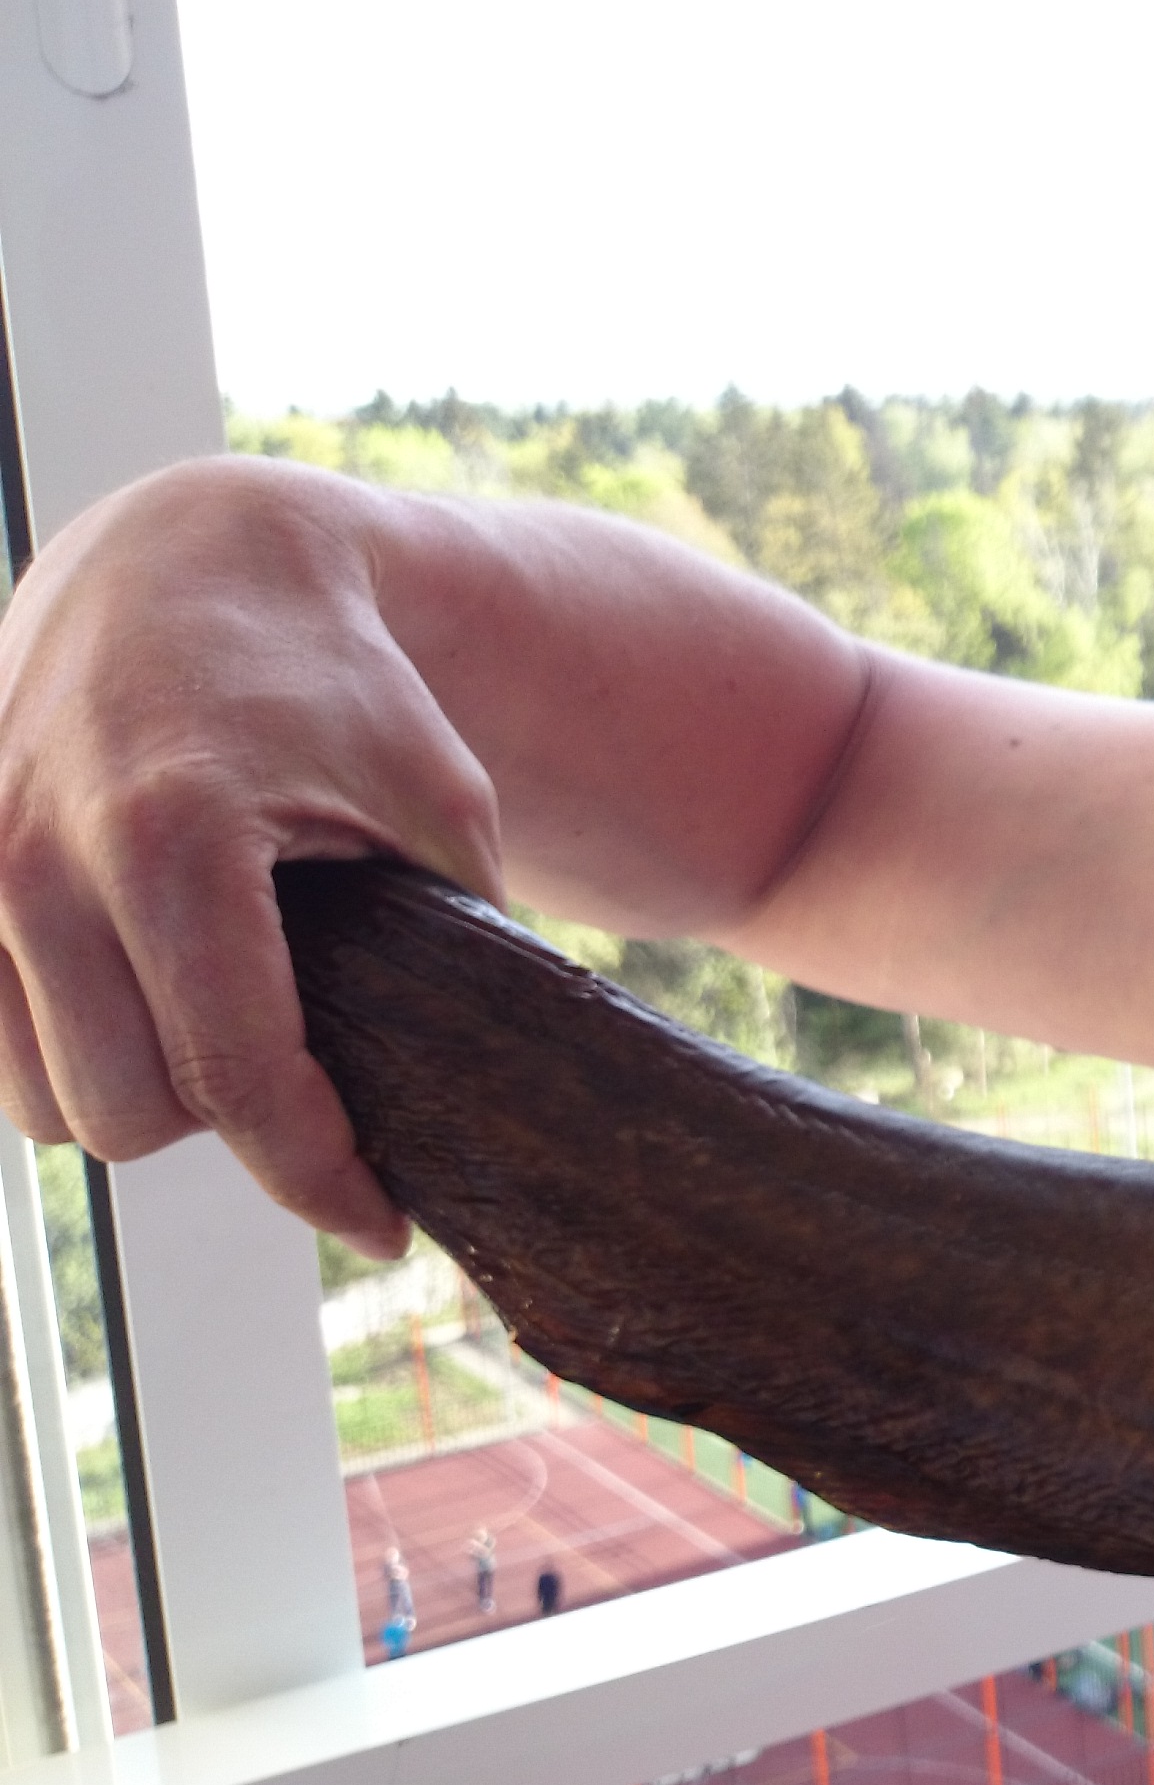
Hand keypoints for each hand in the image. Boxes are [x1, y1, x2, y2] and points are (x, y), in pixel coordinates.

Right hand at [0, 459, 497, 1247]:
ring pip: (42, 1100)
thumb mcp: (442, 800)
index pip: (235, 1079)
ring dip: (138, 1093)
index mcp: (175, 841)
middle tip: (302, 1076)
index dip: (318, 1178)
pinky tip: (147, 1005)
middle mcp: (42, 860)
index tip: (381, 1225)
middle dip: (225, 1124)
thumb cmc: (340, 682)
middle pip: (127, 1114)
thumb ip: (459, 941)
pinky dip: (68, 1053)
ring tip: (222, 1024)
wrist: (195, 559)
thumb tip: (479, 1095)